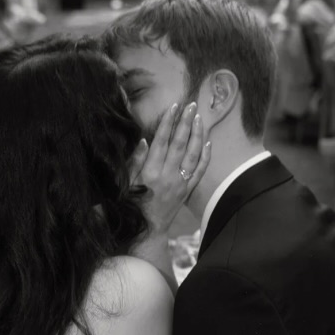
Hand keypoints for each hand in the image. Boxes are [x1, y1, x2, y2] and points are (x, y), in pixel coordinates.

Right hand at [130, 102, 210, 235]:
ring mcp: (180, 184)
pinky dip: (205, 157)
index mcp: (150, 172)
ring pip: (192, 155)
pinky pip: (199, 172)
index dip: (168, 122)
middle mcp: (167, 176)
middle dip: (186, 123)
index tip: (173, 106)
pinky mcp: (187, 191)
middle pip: (179, 144)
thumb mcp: (126, 183)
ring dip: (197, 135)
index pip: (161, 141)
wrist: (146, 230)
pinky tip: (208, 143)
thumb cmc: (131, 204)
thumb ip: (135, 162)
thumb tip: (144, 140)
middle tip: (192, 105)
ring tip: (199, 118)